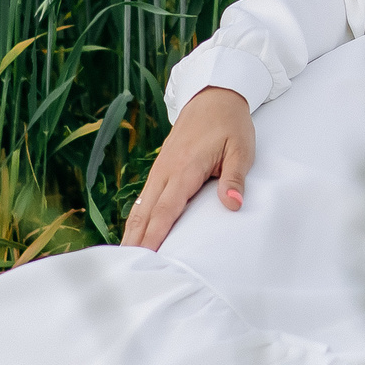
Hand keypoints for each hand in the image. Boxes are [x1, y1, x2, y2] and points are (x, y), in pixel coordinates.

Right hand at [121, 87, 254, 249]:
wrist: (214, 95)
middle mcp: (165, 171)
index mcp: (184, 169)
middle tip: (123, 269)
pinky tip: (134, 234)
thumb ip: (235, 177)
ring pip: (140, 207)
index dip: (153, 237)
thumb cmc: (230, 123)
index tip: (144, 259)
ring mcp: (160, 169)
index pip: (165, 211)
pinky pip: (145, 198)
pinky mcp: (161, 168)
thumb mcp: (241, 148)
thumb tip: (232, 204)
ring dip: (131, 232)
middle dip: (134, 242)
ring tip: (123, 260)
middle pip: (144, 213)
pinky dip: (137, 218)